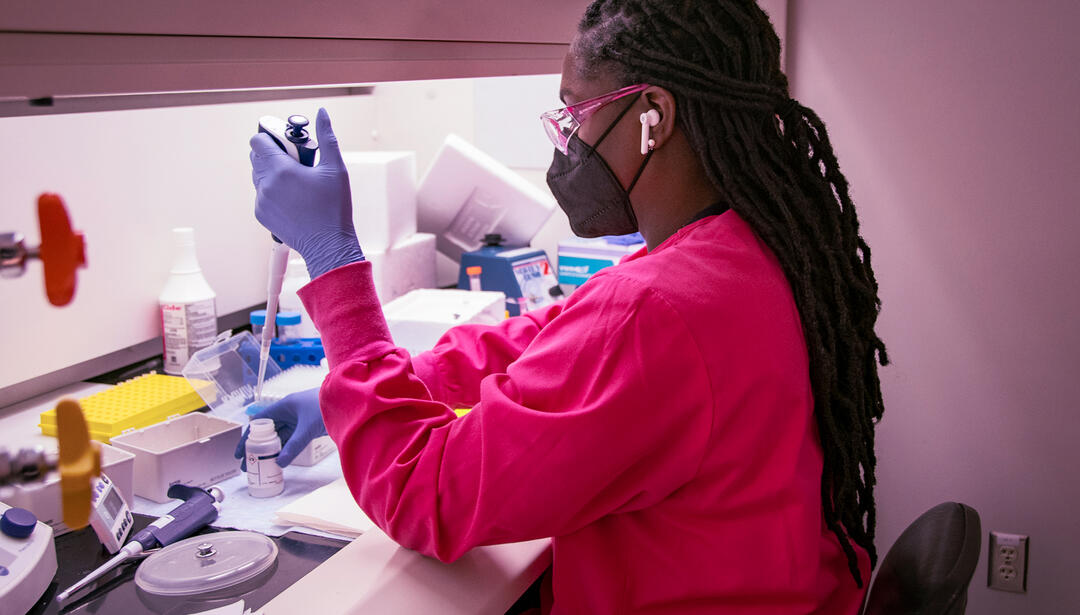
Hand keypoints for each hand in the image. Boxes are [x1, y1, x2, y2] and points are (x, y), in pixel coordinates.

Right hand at [235, 388, 327, 468]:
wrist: (349, 401)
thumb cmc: (327, 407)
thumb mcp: (307, 429)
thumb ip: (293, 446)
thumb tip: (279, 463)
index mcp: (283, 406)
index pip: (258, 423)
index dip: (247, 437)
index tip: (240, 453)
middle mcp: (288, 412)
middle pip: (267, 431)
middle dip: (257, 448)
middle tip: (249, 464)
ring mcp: (298, 419)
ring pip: (279, 436)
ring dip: (271, 450)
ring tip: (262, 466)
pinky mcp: (307, 426)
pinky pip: (292, 438)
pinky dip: (285, 449)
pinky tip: (279, 460)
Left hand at [249, 108, 364, 278]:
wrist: (328, 245)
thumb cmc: (334, 208)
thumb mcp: (335, 169)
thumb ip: (326, 137)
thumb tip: (322, 113)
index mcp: (281, 170)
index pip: (258, 140)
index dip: (271, 137)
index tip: (287, 143)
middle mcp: (266, 184)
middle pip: (256, 156)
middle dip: (273, 154)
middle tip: (296, 162)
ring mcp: (261, 200)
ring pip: (258, 175)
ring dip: (272, 172)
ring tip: (296, 182)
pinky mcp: (261, 214)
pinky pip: (261, 193)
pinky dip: (272, 190)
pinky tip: (293, 198)